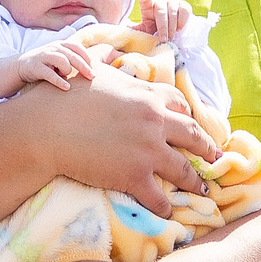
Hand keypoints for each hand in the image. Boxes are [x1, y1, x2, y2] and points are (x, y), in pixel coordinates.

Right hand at [15, 41, 94, 92]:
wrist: (22, 65)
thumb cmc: (46, 64)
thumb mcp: (59, 57)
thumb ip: (72, 60)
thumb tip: (91, 69)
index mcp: (60, 44)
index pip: (77, 47)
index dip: (86, 57)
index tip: (94, 67)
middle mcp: (53, 48)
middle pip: (73, 56)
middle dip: (84, 67)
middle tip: (92, 77)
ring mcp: (44, 56)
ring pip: (62, 62)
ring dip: (68, 71)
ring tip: (67, 78)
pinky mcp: (36, 67)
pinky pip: (50, 74)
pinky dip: (59, 81)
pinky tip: (66, 87)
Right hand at [15, 63, 216, 218]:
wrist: (45, 128)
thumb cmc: (63, 96)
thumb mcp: (92, 70)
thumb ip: (107, 61)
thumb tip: (108, 47)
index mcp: (147, 95)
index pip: (179, 104)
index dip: (189, 116)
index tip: (194, 125)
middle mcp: (155, 121)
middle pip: (192, 136)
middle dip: (206, 148)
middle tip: (215, 157)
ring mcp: (147, 150)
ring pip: (183, 170)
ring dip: (195, 182)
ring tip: (203, 189)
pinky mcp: (134, 176)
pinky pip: (159, 197)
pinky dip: (166, 207)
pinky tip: (169, 213)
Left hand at [137, 0, 192, 38]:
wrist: (173, 34)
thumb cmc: (155, 32)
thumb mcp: (145, 31)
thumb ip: (135, 31)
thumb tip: (122, 32)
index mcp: (148, 7)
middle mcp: (160, 2)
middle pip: (161, 10)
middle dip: (162, 26)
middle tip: (164, 39)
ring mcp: (172, 2)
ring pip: (172, 12)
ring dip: (172, 27)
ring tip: (170, 38)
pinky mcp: (184, 5)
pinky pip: (184, 10)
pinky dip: (182, 21)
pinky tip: (179, 29)